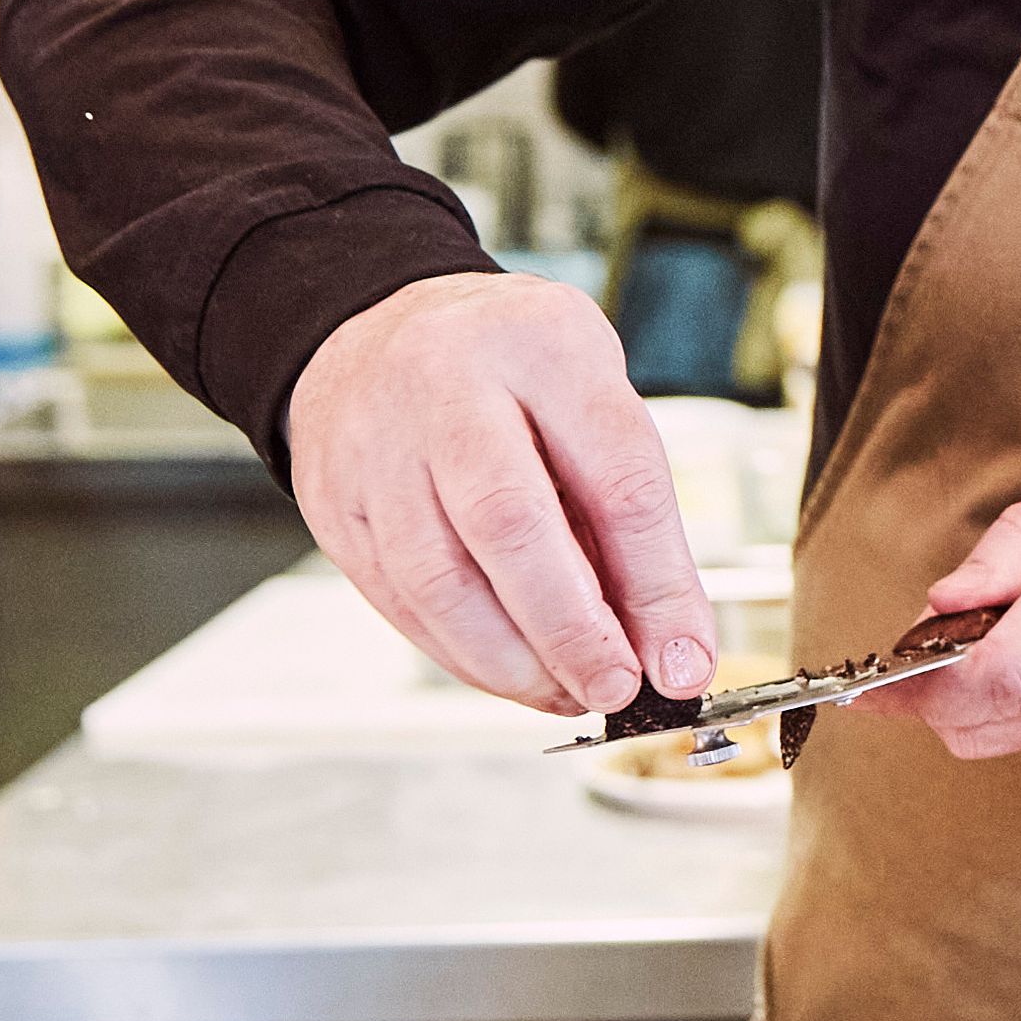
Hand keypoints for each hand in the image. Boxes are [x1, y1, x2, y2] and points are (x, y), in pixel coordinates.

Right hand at [287, 268, 716, 719]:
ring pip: (439, 580)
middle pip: (510, 524)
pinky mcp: (337, 505)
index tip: (683, 658)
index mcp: (543, 343)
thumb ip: (628, 512)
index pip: (615, 474)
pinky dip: (463, 655)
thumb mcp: (592, 397)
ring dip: (513, 661)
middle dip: (573, 630)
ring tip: (567, 690)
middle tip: (617, 687)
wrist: (378, 330)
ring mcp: (376, 446)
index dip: (657, 583)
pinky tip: (511, 671)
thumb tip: (664, 645)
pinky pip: (398, 602)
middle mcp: (447, 385)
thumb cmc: (510, 370)